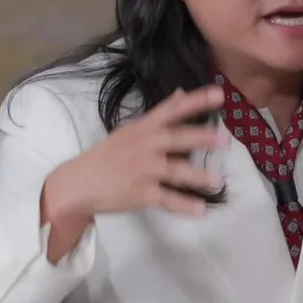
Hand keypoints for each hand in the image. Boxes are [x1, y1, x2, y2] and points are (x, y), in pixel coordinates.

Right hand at [47, 86, 228, 220]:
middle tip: (225, 139)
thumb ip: (161, 114)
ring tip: (218, 180)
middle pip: (175, 139)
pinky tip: (201, 210)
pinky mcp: (140, 193)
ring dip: (197, 176)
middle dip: (200, 138)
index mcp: (144, 128)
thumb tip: (182, 93)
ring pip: (174, 171)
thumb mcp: (133, 129)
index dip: (196, 101)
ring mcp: (142, 170)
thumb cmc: (108, 156)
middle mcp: (145, 146)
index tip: (219, 93)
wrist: (78, 183)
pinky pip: (166, 199)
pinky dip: (183, 205)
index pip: (172, 110)